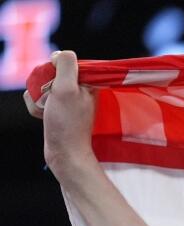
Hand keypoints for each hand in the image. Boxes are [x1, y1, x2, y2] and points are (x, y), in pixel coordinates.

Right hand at [22, 50, 96, 174]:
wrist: (65, 153)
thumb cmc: (67, 123)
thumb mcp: (67, 89)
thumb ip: (66, 66)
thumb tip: (60, 55)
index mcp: (87, 82)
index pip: (64, 61)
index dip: (53, 70)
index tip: (55, 85)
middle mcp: (79, 89)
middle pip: (48, 73)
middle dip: (41, 86)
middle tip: (49, 100)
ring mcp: (67, 100)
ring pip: (39, 86)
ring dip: (36, 98)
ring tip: (46, 111)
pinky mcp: (56, 109)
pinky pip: (38, 99)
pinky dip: (36, 107)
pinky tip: (42, 117)